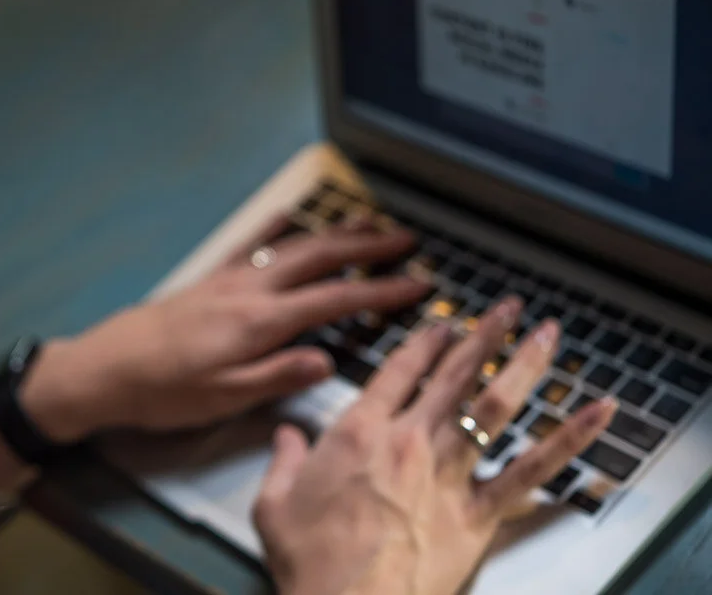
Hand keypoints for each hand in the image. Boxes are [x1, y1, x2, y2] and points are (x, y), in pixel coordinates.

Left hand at [20, 216, 432, 441]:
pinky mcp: (209, 279)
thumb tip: (327, 361)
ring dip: (333, 233)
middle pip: (319, 258)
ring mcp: (228, 279)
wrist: (104, 369)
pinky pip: (252, 244)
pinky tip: (290, 216)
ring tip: (367, 223)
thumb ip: (277, 376)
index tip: (419, 285)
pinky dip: (279, 227)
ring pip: (291, 245)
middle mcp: (248, 290)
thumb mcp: (223, 398)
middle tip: (407, 241)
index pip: (334, 300)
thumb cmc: (163, 392)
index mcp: (259, 323)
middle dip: (368, 248)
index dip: (382, 292)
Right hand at [254, 297, 616, 594]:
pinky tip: (595, 414)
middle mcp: (409, 442)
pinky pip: (530, 471)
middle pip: (454, 376)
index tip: (442, 324)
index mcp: (360, 433)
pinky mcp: (476, 514)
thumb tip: (284, 437)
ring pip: (494, 406)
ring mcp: (447, 475)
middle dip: (483, 336)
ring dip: (524, 365)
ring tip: (545, 334)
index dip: (424, 342)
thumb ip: (283, 461)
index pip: (399, 371)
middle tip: (506, 310)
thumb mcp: (274, 504)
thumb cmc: (311, 560)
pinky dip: (569, 440)